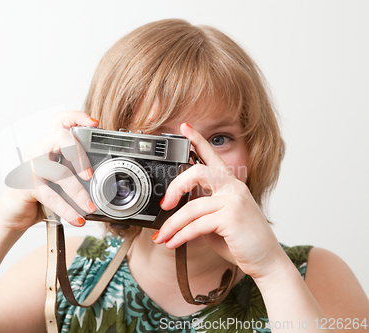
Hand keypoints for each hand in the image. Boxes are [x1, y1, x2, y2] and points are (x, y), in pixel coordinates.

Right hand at [0, 111, 98, 230]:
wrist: (14, 213)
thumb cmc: (39, 193)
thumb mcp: (60, 179)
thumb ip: (75, 171)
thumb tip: (102, 178)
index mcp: (47, 144)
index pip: (60, 120)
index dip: (77, 117)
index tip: (94, 124)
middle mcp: (37, 150)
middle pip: (62, 138)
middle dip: (81, 156)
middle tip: (90, 175)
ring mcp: (30, 166)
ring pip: (60, 172)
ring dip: (79, 193)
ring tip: (90, 207)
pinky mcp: (26, 185)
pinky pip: (51, 196)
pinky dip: (68, 210)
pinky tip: (78, 218)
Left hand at [153, 123, 284, 278]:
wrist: (266, 262)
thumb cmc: (241, 240)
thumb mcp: (217, 220)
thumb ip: (201, 210)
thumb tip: (175, 212)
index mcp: (230, 185)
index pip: (212, 156)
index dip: (198, 140)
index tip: (184, 127)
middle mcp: (234, 188)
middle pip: (197, 173)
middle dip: (175, 187)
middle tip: (164, 205)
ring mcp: (234, 201)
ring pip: (191, 207)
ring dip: (172, 225)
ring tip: (162, 237)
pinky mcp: (232, 217)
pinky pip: (197, 225)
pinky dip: (180, 235)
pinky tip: (172, 243)